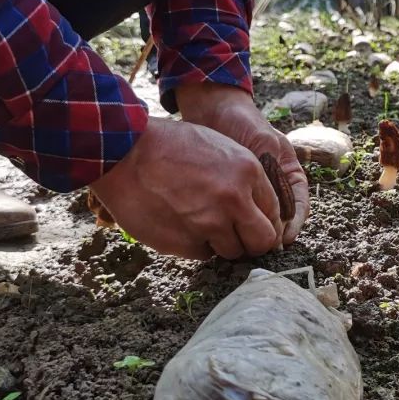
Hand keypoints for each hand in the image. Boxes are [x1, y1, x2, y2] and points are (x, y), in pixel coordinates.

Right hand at [89, 117, 282, 259]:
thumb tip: (258, 207)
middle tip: (239, 237)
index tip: (256, 225)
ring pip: (232, 252)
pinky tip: (180, 223)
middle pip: (262, 242)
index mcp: (249, 172)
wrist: (123, 152)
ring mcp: (209, 224)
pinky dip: (196, 244)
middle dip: (253, 243)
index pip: (275, 213)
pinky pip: (202, 253)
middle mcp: (234, 200)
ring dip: (222, 243)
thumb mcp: (220, 148)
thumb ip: (244, 178)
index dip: (265, 222)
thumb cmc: (170, 146)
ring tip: (201, 223)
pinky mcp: (184, 242)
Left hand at [175, 82, 308, 244]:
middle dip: (273, 233)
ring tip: (246, 243)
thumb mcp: (264, 143)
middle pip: (280, 217)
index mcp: (290, 173)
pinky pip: (239, 215)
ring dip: (255, 231)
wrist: (212, 109)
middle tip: (262, 246)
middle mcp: (275, 184)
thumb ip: (272, 172)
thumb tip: (277, 206)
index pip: (299, 205)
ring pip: (260, 218)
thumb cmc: (243, 121)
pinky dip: (237, 224)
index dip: (294, 224)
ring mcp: (254, 190)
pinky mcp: (234, 193)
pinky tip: (229, 232)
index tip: (284, 238)